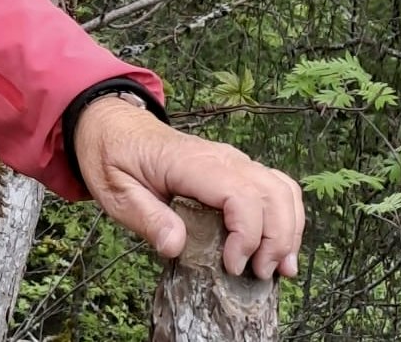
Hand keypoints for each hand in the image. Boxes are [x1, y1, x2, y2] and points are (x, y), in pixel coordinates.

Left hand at [73, 95, 303, 279]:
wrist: (111, 124)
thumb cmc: (112, 156)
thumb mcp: (114, 190)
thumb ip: (145, 217)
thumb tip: (176, 246)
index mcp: (188, 162)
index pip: (239, 194)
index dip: (248, 235)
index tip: (232, 265)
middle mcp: (219, 157)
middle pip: (271, 193)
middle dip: (277, 239)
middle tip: (259, 275)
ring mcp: (231, 159)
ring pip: (281, 189)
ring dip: (289, 230)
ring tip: (278, 268)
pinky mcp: (235, 168)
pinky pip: (275, 186)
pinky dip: (286, 217)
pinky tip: (277, 246)